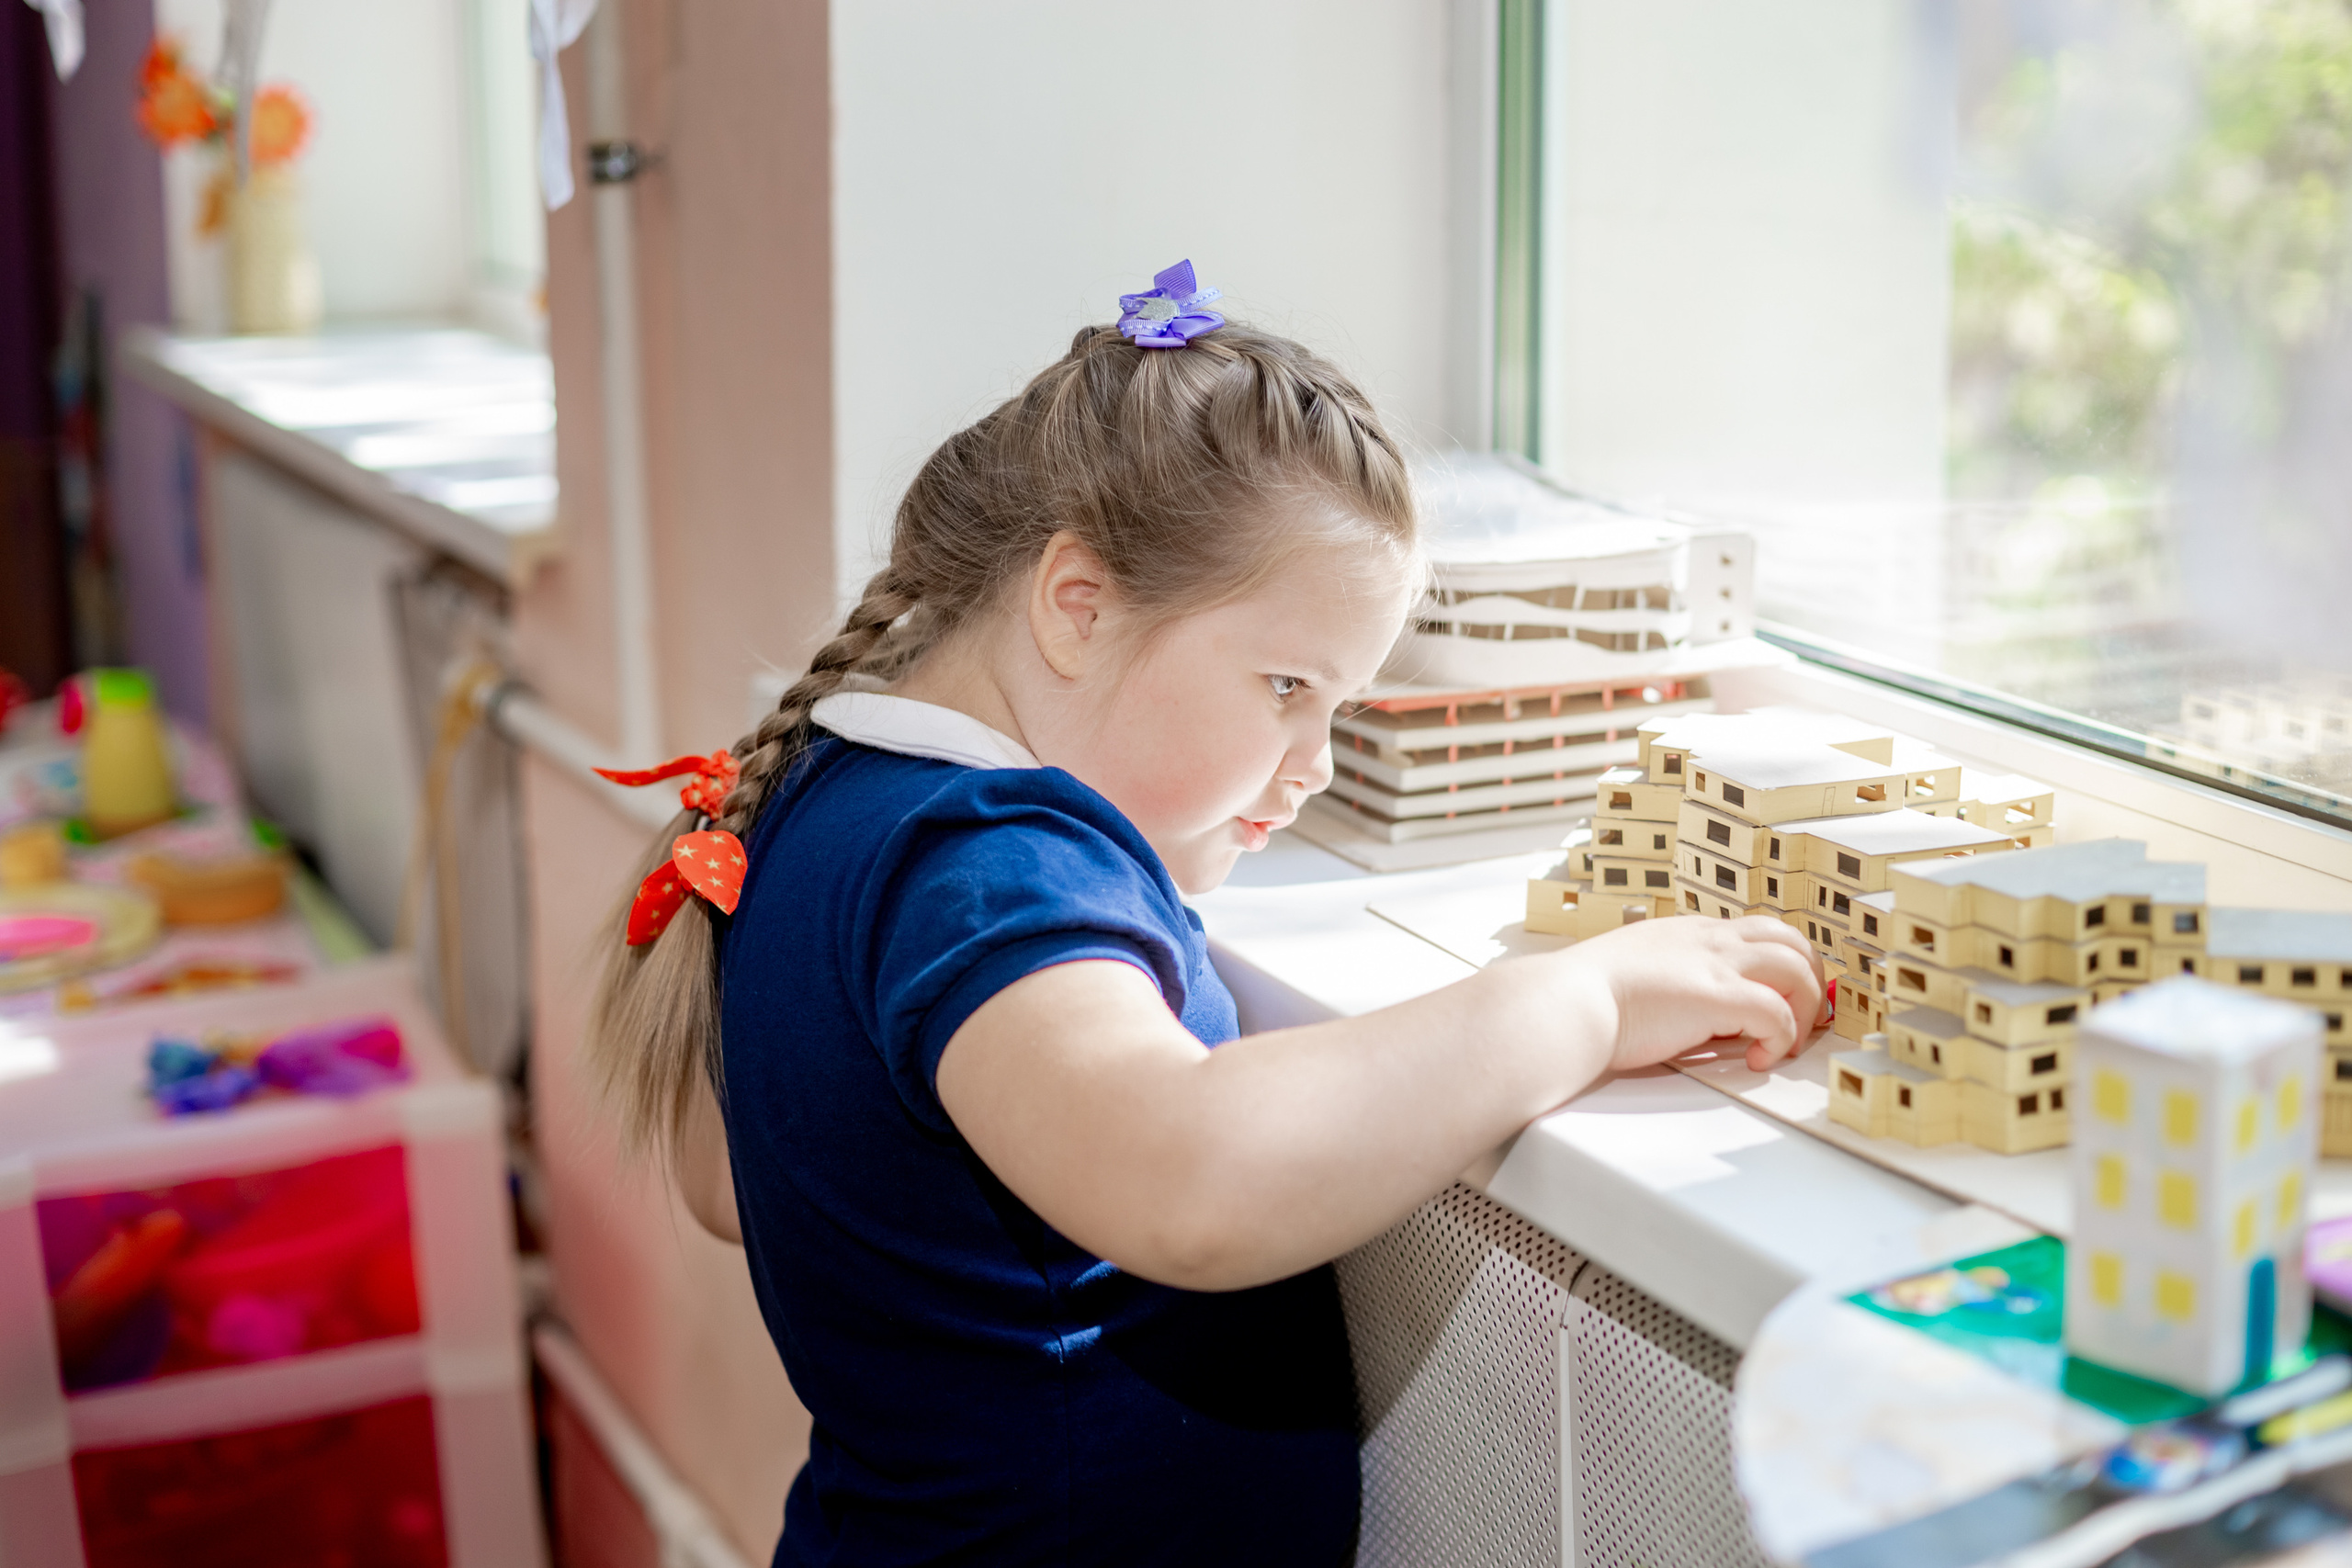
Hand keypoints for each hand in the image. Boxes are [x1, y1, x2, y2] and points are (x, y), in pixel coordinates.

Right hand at [1562, 914, 1826, 1074]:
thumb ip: (1669, 979)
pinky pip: (1778, 1015)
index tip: (1784, 995)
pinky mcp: (1720, 997)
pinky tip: (1759, 1059)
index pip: (1758, 931)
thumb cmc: (1586, 996)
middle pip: (1792, 940)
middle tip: (1805, 1016)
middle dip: (1810, 977)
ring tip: (1787, 1041)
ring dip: (1804, 1008)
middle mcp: (1710, 940)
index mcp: (1689, 932)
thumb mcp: (1636, 970)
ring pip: (1797, 969)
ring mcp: (1718, 964)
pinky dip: (1781, 1040)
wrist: (1568, 1001)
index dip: (1782, 962)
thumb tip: (1683, 1009)